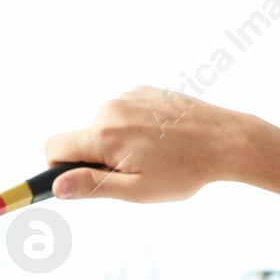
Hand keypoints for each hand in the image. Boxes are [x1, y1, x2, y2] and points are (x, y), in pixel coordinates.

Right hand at [44, 85, 250, 201]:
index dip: (58, 170)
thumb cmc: (184, 171)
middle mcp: (110, 109)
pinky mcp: (143, 90)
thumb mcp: (137, 189)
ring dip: (118, 144)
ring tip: (154, 156)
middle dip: (98, 159)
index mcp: (104, 136)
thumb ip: (93, 186)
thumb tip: (57, 186)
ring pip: (104, 127)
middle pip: (82, 139)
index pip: (54, 148)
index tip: (77, 181)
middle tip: (136, 172)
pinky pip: (124, 113)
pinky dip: (134, 128)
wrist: (225, 140)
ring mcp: (128, 96)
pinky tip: (161, 139)